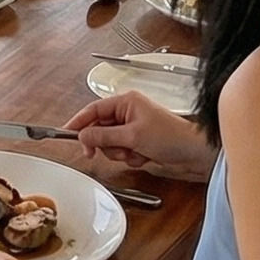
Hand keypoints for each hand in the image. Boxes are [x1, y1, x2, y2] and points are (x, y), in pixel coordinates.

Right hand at [64, 89, 214, 181]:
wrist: (193, 153)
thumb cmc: (170, 136)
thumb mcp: (132, 136)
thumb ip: (104, 136)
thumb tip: (82, 136)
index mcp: (126, 102)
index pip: (94, 109)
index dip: (79, 121)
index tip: (66, 132)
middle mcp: (128, 112)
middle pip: (99, 128)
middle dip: (104, 143)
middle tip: (96, 153)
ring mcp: (133, 128)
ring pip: (109, 143)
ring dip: (118, 152)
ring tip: (134, 152)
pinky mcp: (139, 142)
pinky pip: (122, 151)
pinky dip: (129, 157)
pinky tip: (143, 156)